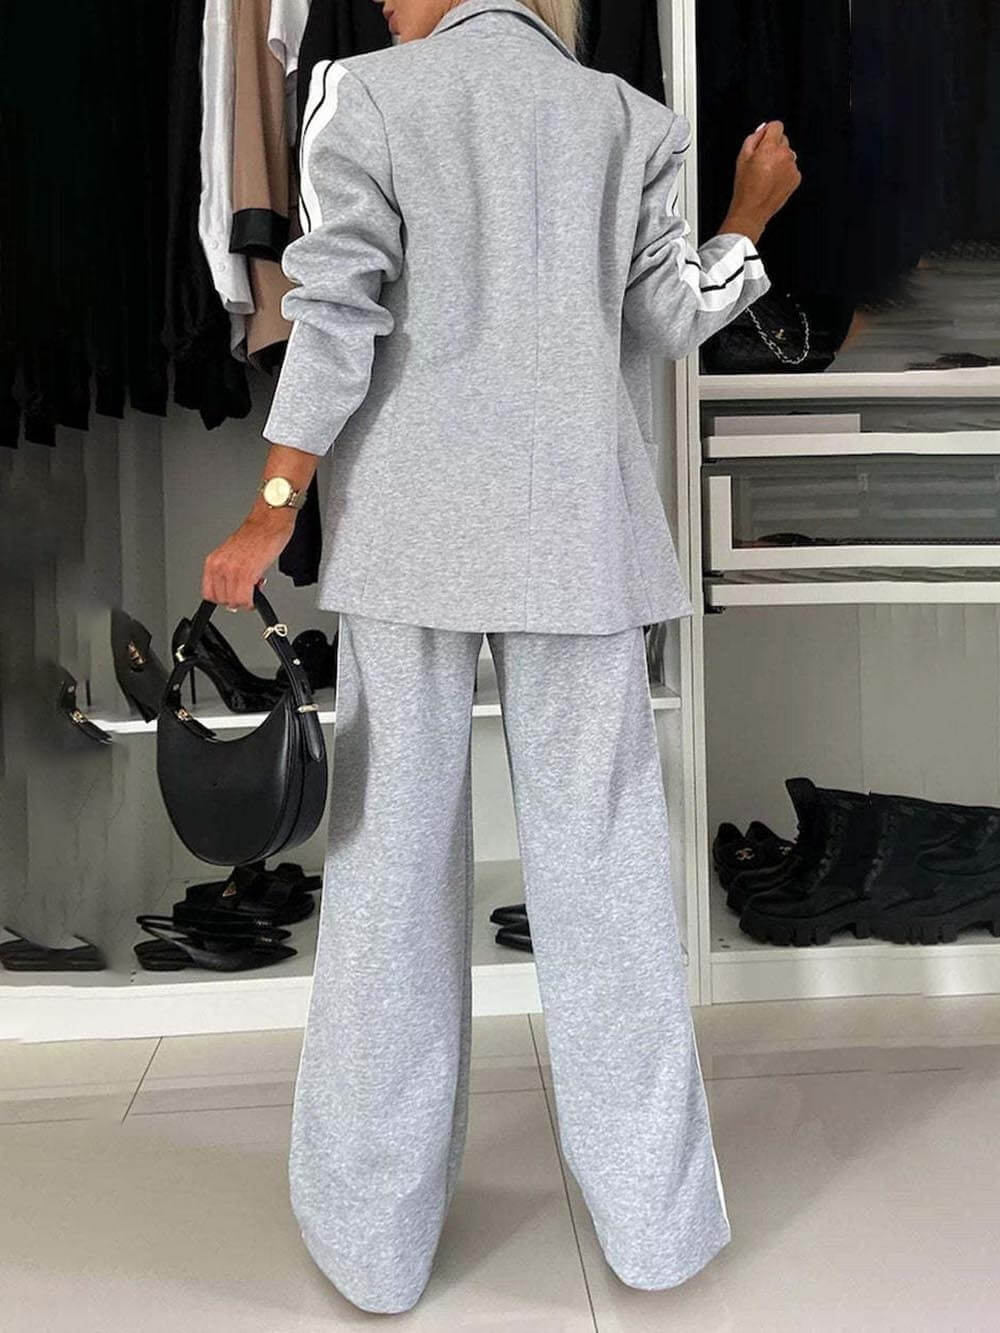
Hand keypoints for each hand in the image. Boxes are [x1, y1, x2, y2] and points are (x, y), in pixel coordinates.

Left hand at [202, 508, 296, 609]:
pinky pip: (244, 599)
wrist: (269, 522)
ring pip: (233, 602)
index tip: (232, 598)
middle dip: (236, 601)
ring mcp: (232, 570)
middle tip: (247, 593)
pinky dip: (251, 603)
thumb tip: (233, 591)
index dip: (223, 599)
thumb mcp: (233, 554)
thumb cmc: (256, 535)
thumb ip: (229, 572)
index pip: (209, 593)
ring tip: (253, 590)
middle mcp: (219, 565)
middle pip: (222, 600)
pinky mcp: (246, 573)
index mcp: (213, 561)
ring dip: (245, 602)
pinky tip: (256, 596)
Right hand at [722, 120, 801, 242]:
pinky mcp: (796, 178)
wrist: (752, 210)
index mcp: (770, 148)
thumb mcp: (742, 157)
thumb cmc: (745, 186)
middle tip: (761, 162)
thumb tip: (763, 130)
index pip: (777, 125)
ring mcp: (792, 167)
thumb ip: (754, 138)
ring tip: (766, 175)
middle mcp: (785, 155)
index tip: (763, 140)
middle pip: (783, 139)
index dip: (768, 132)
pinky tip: (773, 182)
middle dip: (773, 146)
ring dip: (779, 160)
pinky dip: (784, 172)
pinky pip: (791, 168)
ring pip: (788, 154)